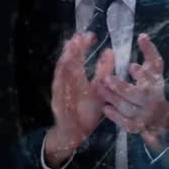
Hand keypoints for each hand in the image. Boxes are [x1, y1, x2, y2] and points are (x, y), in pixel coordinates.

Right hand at [44, 31, 111, 163]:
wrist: (75, 133)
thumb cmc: (86, 111)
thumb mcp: (99, 90)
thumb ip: (103, 72)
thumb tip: (109, 51)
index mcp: (76, 78)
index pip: (78, 58)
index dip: (82, 46)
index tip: (90, 35)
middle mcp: (67, 82)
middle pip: (68, 62)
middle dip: (73, 49)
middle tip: (78, 36)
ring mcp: (61, 92)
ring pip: (61, 73)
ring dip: (65, 60)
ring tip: (70, 48)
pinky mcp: (58, 103)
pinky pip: (59, 90)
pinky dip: (60, 79)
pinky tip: (63, 69)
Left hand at [94, 33, 168, 152]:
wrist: (160, 116)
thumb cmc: (154, 86)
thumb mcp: (154, 69)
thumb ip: (149, 52)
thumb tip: (142, 35)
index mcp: (155, 85)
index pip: (149, 79)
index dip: (141, 74)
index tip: (131, 67)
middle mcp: (150, 101)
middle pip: (136, 95)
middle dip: (121, 87)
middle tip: (106, 79)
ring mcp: (144, 115)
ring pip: (128, 108)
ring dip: (114, 99)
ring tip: (100, 90)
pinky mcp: (136, 127)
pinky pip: (126, 123)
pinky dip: (115, 117)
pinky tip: (105, 108)